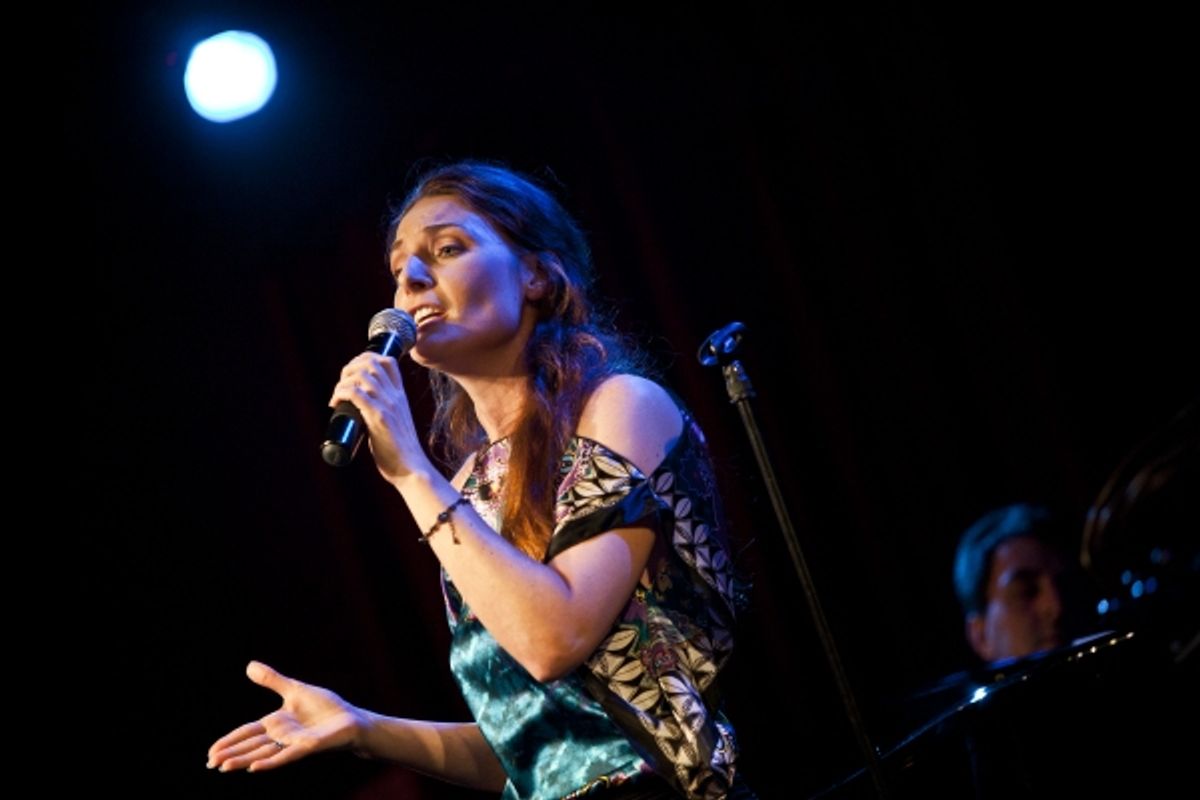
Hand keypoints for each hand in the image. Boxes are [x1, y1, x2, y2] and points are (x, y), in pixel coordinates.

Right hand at [206, 661, 366, 772]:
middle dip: (231, 754)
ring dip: (243, 760)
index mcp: (276, 723)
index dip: (229, 741)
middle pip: (250, 745)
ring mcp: (293, 742)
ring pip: (263, 753)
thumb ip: (272, 680)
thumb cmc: (325, 708)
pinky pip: (285, 755)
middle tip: (210, 763)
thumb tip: (249, 665)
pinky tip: (254, 767)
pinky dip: (270, 761)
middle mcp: (281, 736)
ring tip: (224, 767)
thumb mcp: (295, 690)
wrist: (351, 719)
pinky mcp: (307, 747)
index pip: (246, 732)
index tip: (210, 752)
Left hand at [328, 352, 427, 483]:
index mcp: (401, 396)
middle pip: (372, 363)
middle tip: (341, 384)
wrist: (411, 469)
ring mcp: (388, 406)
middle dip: (351, 367)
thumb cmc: (400, 452)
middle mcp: (396, 396)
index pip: (388, 362)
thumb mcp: (396, 423)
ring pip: (363, 375)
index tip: (352, 371)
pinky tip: (335, 404)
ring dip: (343, 380)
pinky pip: (356, 394)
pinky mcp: (379, 418)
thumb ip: (384, 412)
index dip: (367, 358)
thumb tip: (361, 410)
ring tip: (337, 395)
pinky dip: (341, 393)